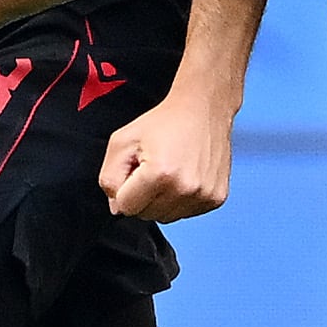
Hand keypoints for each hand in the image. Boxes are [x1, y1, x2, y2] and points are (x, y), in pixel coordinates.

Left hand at [101, 89, 232, 220]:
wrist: (203, 108)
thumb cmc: (164, 122)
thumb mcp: (122, 141)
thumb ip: (109, 177)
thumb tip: (117, 207)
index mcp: (160, 174)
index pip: (126, 208)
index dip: (124, 189)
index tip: (135, 169)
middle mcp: (185, 189)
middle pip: (145, 215)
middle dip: (142, 195)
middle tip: (152, 168)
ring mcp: (204, 196)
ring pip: (166, 217)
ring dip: (161, 200)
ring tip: (168, 172)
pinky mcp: (217, 198)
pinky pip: (186, 213)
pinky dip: (180, 200)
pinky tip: (183, 176)